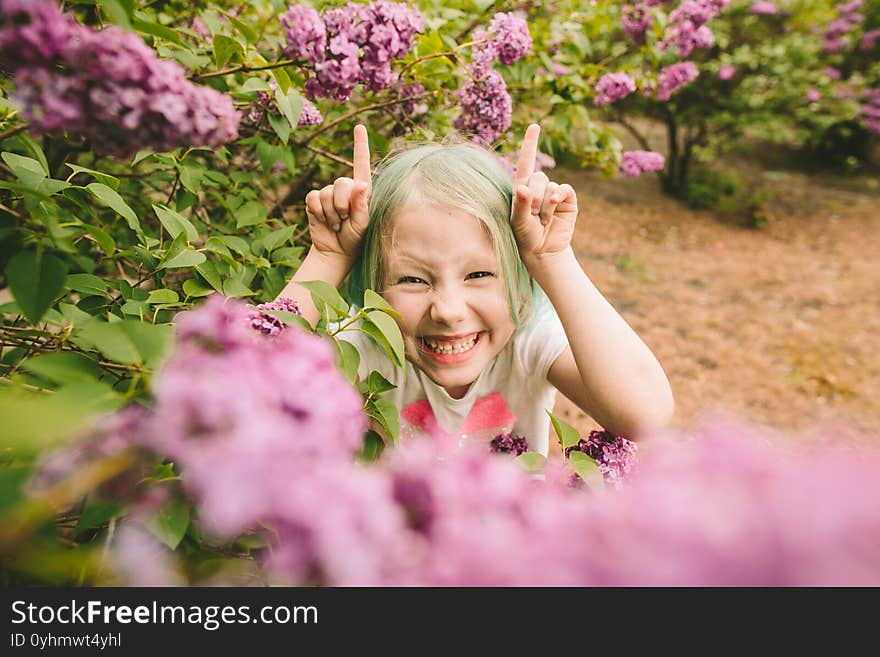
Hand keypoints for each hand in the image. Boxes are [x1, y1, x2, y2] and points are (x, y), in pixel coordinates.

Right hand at [304, 124, 371, 264]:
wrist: (335, 251)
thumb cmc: (355, 239)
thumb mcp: (363, 224)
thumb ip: (362, 205)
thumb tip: (361, 184)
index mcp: (361, 190)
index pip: (360, 164)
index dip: (360, 145)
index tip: (359, 126)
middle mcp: (345, 189)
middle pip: (341, 182)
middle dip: (343, 204)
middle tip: (345, 220)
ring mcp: (328, 194)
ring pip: (326, 192)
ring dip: (331, 213)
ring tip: (336, 224)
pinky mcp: (314, 201)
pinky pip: (313, 197)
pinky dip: (318, 211)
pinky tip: (324, 221)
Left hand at [509, 124, 577, 267]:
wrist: (544, 250)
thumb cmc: (526, 236)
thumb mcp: (518, 222)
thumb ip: (520, 205)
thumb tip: (522, 188)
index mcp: (522, 188)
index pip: (526, 162)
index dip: (530, 143)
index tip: (534, 126)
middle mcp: (538, 187)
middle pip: (537, 176)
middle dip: (534, 197)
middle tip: (534, 215)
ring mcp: (554, 192)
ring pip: (549, 185)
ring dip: (545, 205)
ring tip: (543, 220)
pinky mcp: (568, 198)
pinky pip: (564, 188)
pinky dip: (559, 195)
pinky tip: (556, 205)